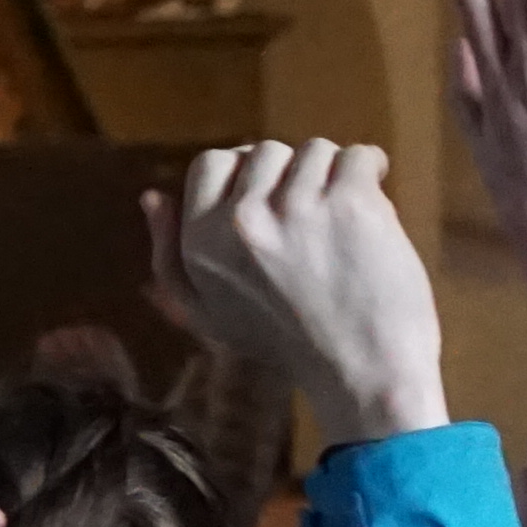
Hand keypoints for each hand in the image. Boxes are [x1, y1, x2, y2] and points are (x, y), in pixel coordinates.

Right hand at [147, 141, 449, 445]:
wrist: (362, 376)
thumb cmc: (288, 347)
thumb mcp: (207, 314)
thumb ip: (172, 256)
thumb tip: (152, 197)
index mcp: (200, 241)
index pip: (211, 163)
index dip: (247, 170)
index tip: (275, 192)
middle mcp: (241, 218)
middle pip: (267, 152)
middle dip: (295, 175)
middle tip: (316, 215)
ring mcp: (297, 207)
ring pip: (317, 150)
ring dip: (336, 176)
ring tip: (346, 218)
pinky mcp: (351, 204)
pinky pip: (360, 156)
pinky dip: (373, 170)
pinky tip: (374, 206)